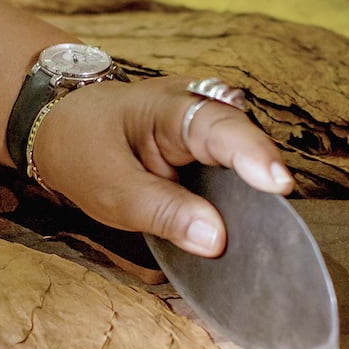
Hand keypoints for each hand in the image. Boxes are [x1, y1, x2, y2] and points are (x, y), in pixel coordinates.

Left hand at [29, 74, 294, 256]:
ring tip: (269, 239)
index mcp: (172, 108)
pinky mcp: (211, 152)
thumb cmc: (85, 150)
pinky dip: (241, 201)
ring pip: (246, 161)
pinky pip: (235, 175)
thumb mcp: (111, 190)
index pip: (222, 128)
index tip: (278, 186)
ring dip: (255, 198)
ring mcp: (210, 129)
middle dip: (265, 182)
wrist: (66, 128)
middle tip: (282, 231)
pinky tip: (247, 233)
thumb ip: (163, 213)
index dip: (254, 156)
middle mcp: (202, 110)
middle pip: (247, 143)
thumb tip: (217, 240)